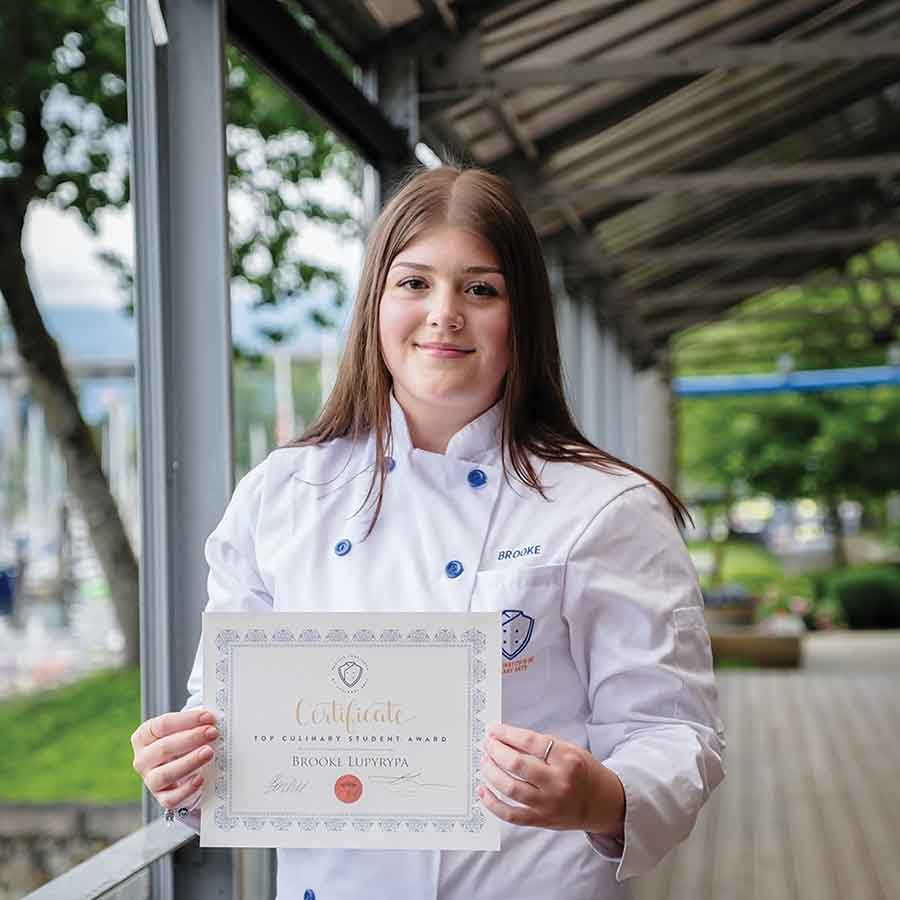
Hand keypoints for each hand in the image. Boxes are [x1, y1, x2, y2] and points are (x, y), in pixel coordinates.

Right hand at [131, 708, 218, 810]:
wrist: (182, 768)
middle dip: (191, 738)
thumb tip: (213, 719)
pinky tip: (201, 778)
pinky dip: (187, 789)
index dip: (187, 720)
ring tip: (209, 752)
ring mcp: (150, 780)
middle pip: (164, 748)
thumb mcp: (183, 729)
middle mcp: (142, 759)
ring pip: (165, 774)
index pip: (162, 725)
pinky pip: (171, 798)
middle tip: (212, 732)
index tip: (208, 717)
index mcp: (144, 736)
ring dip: (189, 762)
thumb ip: (195, 723)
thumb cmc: (183, 743)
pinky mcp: (162, 798)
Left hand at [479, 723, 624, 836]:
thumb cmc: (583, 772)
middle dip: (496, 751)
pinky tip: (483, 790)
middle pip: (517, 765)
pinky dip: (493, 804)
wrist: (603, 803)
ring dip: (492, 773)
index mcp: (567, 758)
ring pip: (511, 789)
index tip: (494, 729)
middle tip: (487, 744)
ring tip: (484, 762)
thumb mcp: (569, 750)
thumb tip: (506, 737)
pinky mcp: (542, 821)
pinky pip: (511, 815)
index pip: (529, 741)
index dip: (507, 733)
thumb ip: (540, 745)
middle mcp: (558, 782)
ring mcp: (549, 804)